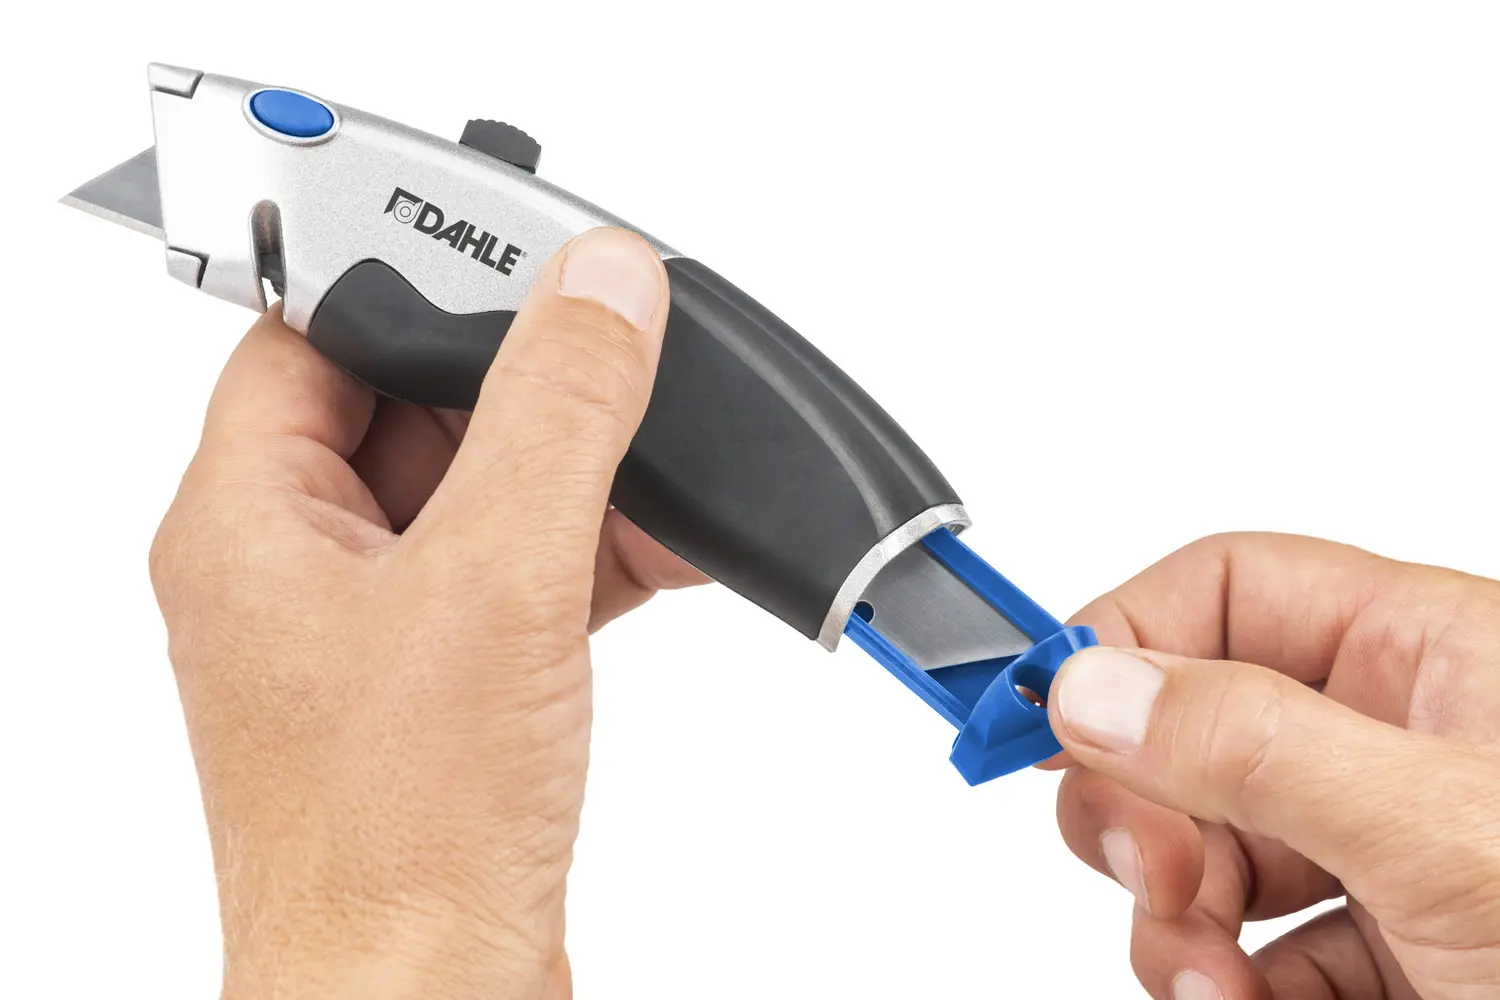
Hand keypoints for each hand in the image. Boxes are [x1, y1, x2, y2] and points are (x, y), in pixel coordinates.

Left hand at [149, 227, 703, 999]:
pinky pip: (517, 578)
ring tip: (659, 473)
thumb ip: (557, 416)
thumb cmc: (399, 841)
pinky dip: (591, 557)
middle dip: (525, 394)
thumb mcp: (496, 580)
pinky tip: (665, 551)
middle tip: (614, 362)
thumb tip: (605, 289)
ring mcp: (371, 635)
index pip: (309, 337)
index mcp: (248, 525)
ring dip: (575, 482)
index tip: (506, 253)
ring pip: (478, 499)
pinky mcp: (441, 689)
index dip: (405, 280)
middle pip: (411, 412)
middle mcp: (298, 572)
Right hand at [1046, 533, 1499, 999]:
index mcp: (1429, 652)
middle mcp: (1398, 737)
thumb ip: (1257, 747)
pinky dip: (1218, 975)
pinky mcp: (1386, 939)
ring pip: (1204, 842)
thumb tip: (1093, 689)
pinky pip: (1250, 939)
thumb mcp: (1434, 831)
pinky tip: (1246, 998)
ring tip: (1210, 976)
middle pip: (1189, 726)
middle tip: (1147, 870)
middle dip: (1141, 809)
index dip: (1122, 639)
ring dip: (1175, 916)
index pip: (1228, 588)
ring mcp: (1384, 844)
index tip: (1035, 712)